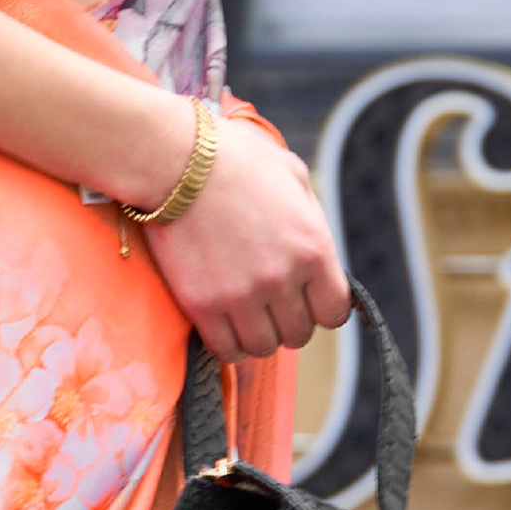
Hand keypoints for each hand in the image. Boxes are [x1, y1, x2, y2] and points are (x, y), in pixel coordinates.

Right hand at [148, 119, 349, 360]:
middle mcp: (282, 278)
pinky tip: (223, 325)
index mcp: (313, 248)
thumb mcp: (293, 176)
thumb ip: (311, 218)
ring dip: (257, 336)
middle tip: (270, 305)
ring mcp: (242, 295)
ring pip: (263, 348)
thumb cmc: (235, 159)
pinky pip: (226, 350)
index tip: (306, 301)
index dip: (321, 309)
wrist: (176, 160)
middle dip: (287, 322)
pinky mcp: (203, 304)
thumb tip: (316, 249)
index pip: (334, 312)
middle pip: (298, 334)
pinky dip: (227, 344)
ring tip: (245, 316)